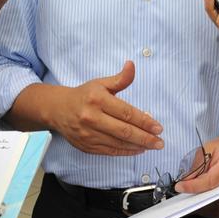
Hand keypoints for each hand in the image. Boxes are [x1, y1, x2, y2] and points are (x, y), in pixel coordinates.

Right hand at [48, 61, 163, 155]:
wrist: (58, 110)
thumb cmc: (84, 95)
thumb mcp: (101, 83)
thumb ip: (120, 79)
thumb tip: (132, 65)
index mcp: (97, 99)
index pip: (126, 112)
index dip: (144, 121)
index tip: (158, 127)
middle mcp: (92, 118)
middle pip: (124, 131)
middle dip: (145, 138)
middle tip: (160, 142)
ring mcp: (88, 135)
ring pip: (118, 144)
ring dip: (138, 146)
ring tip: (152, 145)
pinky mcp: (87, 147)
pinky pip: (110, 151)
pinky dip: (126, 152)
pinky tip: (137, 149)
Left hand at [173, 131, 218, 217]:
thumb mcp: (206, 149)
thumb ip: (196, 166)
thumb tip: (185, 181)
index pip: (211, 180)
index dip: (194, 186)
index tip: (180, 187)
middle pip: (214, 196)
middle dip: (196, 198)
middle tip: (182, 197)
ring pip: (217, 206)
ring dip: (201, 206)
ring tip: (188, 200)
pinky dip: (208, 209)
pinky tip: (198, 203)